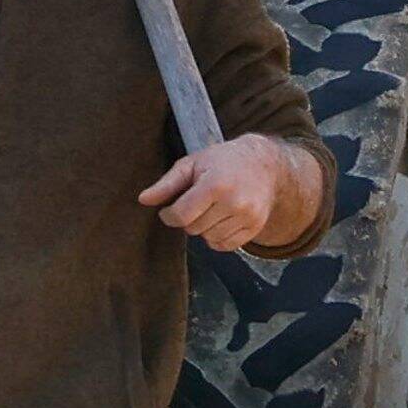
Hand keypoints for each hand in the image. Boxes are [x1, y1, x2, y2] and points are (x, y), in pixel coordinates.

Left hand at [142, 133, 321, 253]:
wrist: (264, 164)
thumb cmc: (223, 161)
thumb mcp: (192, 163)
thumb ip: (167, 184)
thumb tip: (143, 200)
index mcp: (215, 184)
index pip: (181, 216)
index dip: (168, 215)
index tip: (169, 209)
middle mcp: (234, 202)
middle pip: (193, 229)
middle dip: (188, 218)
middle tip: (196, 202)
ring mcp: (247, 217)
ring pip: (208, 239)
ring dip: (203, 228)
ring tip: (210, 209)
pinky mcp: (255, 227)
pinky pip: (225, 246)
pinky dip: (217, 237)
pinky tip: (220, 219)